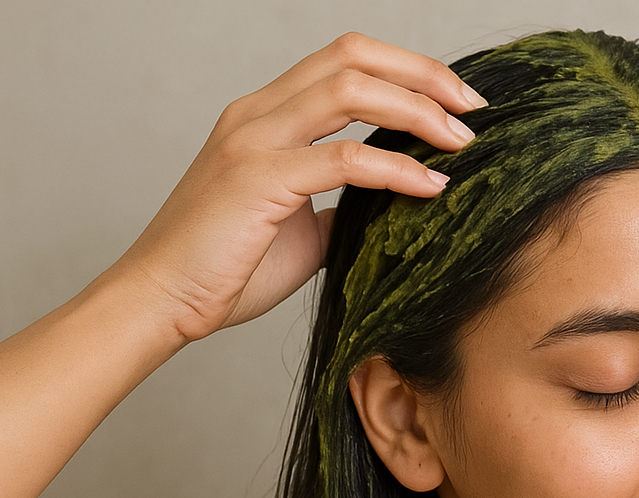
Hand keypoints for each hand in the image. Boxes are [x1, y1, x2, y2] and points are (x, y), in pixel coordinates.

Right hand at [110, 32, 484, 347]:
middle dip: (423, 73)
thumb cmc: (227, 269)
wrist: (164, 300)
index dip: (406, 71)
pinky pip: (344, 160)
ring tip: (461, 141)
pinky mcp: (259, 179)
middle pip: (353, 56)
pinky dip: (397, 169)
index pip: (345, 63)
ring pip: (350, 90)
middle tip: (474, 108)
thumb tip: (386, 207)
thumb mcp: (299, 230)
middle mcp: (258, 113)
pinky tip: (431, 186)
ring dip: (417, 110)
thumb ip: (340, 207)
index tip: (454, 103)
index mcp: (266, 117)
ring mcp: (255, 140)